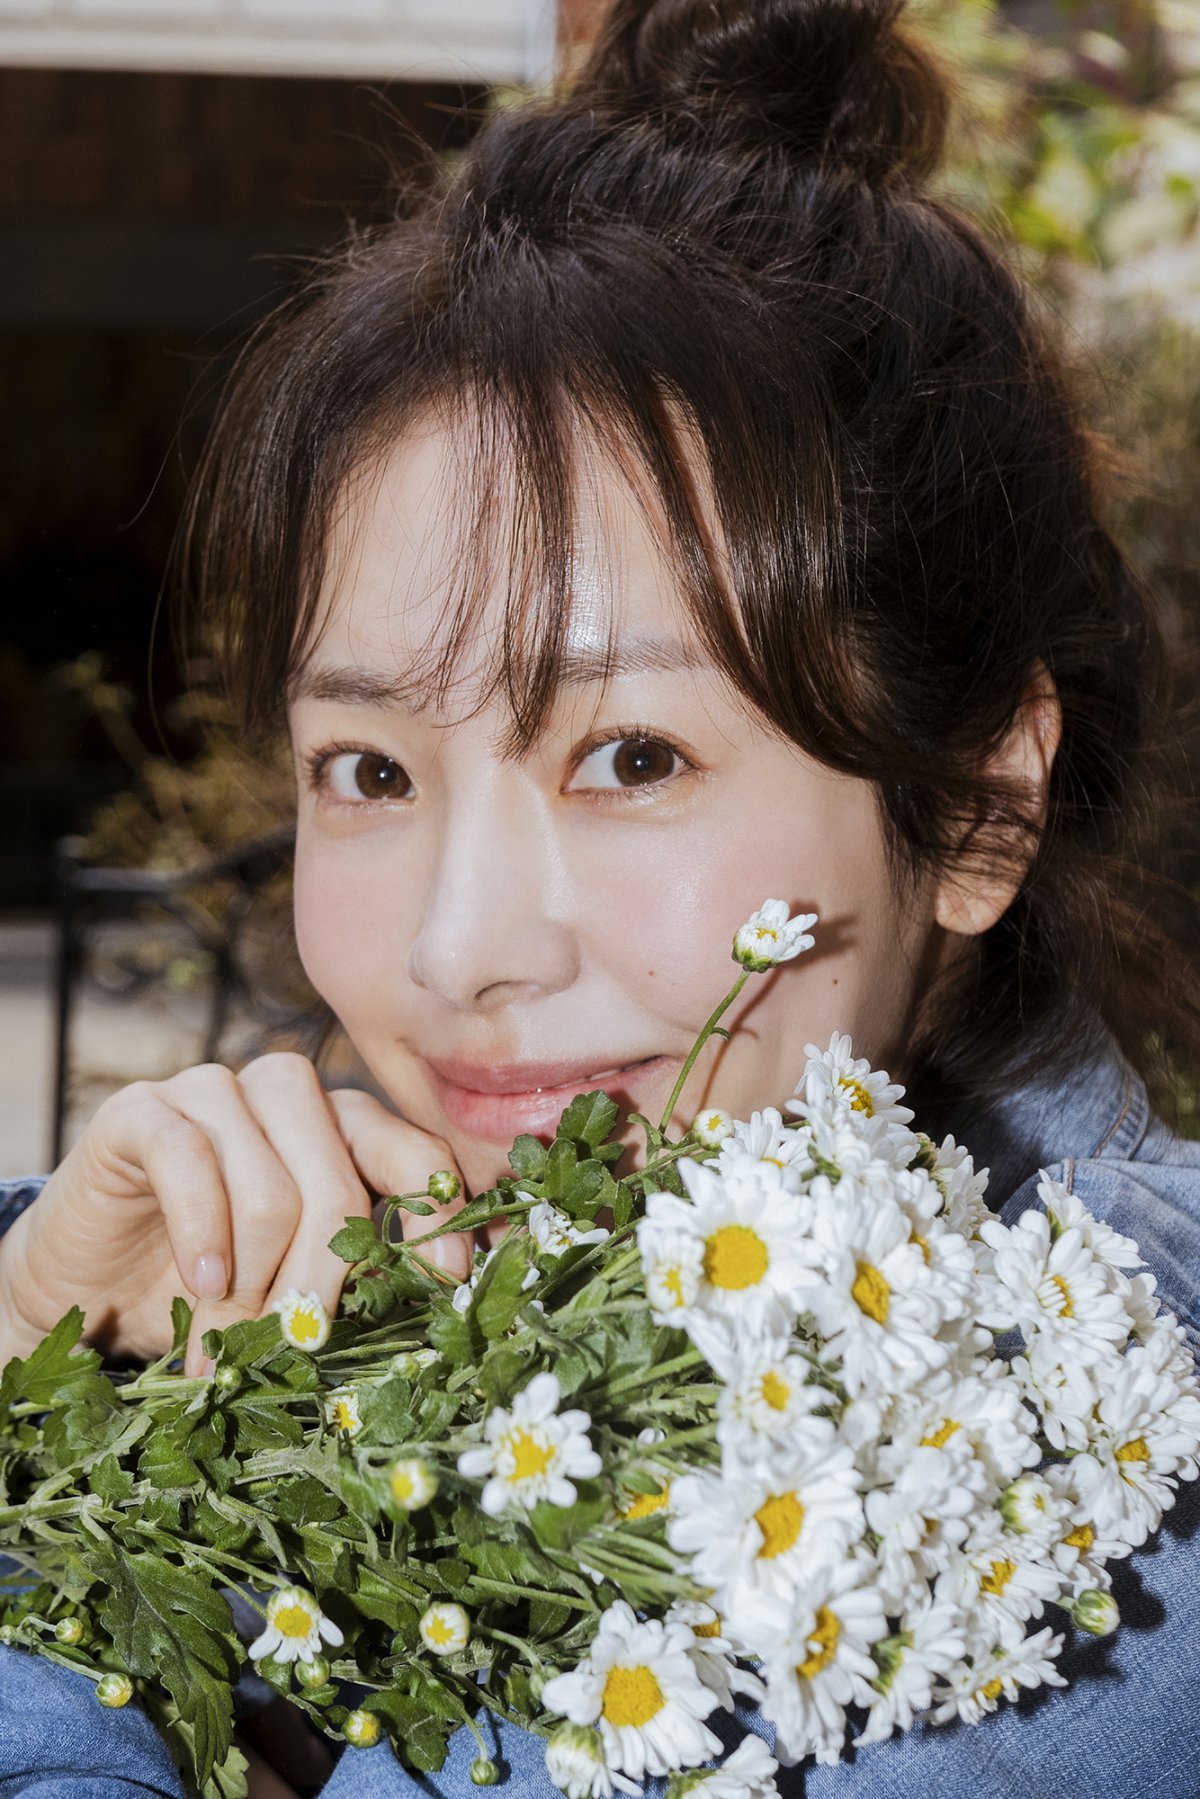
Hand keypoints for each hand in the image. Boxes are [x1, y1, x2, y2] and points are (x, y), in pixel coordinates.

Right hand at [0, 1054, 471, 1374]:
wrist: (88, 1281)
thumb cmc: (205, 1284)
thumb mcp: (292, 1279)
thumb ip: (353, 1272)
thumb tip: (434, 1306)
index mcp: (341, 1126)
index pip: (411, 1152)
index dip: (434, 1217)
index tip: (449, 1280)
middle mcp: (286, 1094)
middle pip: (338, 1189)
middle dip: (319, 1288)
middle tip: (295, 1352)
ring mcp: (214, 1090)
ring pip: (270, 1191)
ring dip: (252, 1286)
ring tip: (226, 1345)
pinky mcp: (142, 1109)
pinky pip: (190, 1161)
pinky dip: (203, 1235)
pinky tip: (202, 1281)